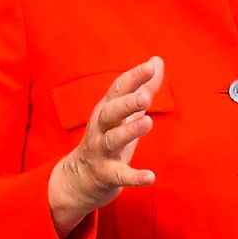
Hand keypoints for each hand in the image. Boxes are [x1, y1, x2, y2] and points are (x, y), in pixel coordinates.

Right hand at [48, 56, 164, 236]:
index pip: (119, 89)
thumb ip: (143, 87)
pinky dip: (134, 177)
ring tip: (148, 122)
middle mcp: (101, 128)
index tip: (151, 66)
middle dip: (126, 103)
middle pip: (110, 112)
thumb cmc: (107, 137)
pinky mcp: (106, 174)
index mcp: (107, 110)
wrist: (80, 178)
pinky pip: (120, 175)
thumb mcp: (124, 112)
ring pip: (113, 140)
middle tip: (145, 97)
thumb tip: (157, 60)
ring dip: (129, 131)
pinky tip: (151, 177)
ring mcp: (101, 151)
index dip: (134, 77)